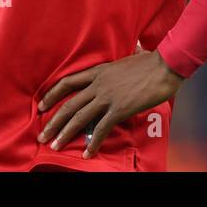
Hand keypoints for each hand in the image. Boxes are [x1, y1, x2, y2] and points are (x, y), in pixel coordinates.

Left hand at [37, 44, 184, 158]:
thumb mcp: (129, 56)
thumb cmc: (151, 61)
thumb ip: (123, 60)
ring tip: (55, 146)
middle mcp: (98, 85)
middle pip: (68, 105)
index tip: (41, 105)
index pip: (67, 82)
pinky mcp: (119, 110)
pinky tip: (87, 153)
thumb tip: (132, 52)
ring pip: (79, 118)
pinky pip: (101, 129)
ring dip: (65, 134)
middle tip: (42, 135)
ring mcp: (107, 97)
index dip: (52, 94)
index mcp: (98, 71)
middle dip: (53, 122)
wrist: (164, 66)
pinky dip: (92, 143)